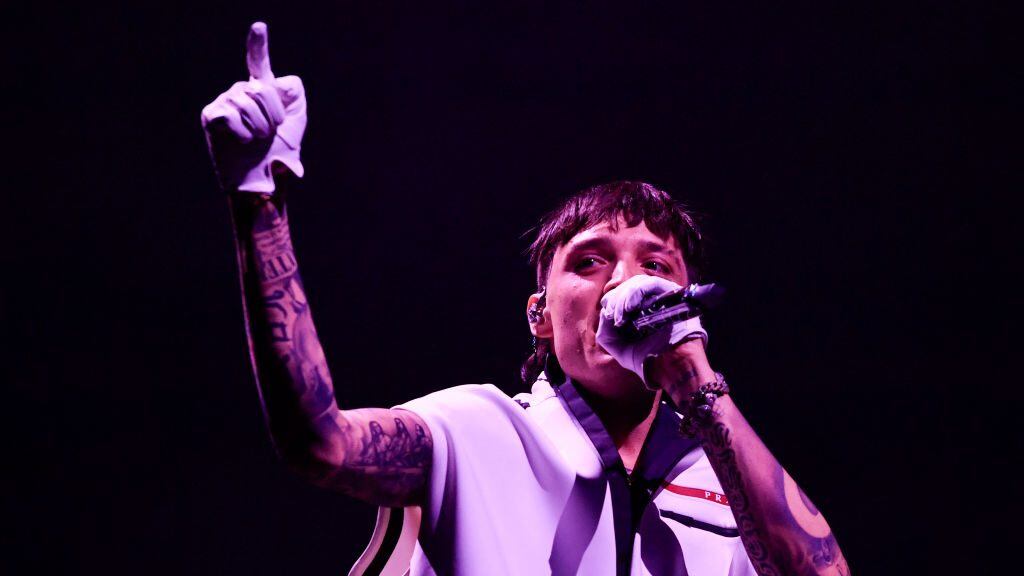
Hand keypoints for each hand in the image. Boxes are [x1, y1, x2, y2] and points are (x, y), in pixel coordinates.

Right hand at [201, 22, 306, 192]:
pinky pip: (232, 114)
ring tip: (256, 139)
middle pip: (262, 88)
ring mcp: (222, 101)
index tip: (259, 26)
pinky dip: (243, 133)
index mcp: (261, 89)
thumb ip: (293, 93)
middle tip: (268, 133)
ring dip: (260, 126)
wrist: (266, 179)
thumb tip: (276, 82)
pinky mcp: (210, 115)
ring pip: (248, 101)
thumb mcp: (296, 120)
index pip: (258, 62)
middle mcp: (239, 91)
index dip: (258, 44)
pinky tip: (241, 141)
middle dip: (273, 115)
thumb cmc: (280, 151)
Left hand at [596, 275, 706, 388]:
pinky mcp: (673, 294)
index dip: (612, 299)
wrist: (669, 367)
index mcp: (640, 311)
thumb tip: (604, 311)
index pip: (622, 293)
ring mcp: (664, 296)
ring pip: (638, 283)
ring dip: (624, 297)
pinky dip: (636, 292)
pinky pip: (652, 284)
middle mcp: (652, 301)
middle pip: (629, 285)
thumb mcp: (618, 346)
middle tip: (613, 316)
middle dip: (616, 299)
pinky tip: (630, 307)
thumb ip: (606, 329)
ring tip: (621, 315)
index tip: (609, 315)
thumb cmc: (646, 359)